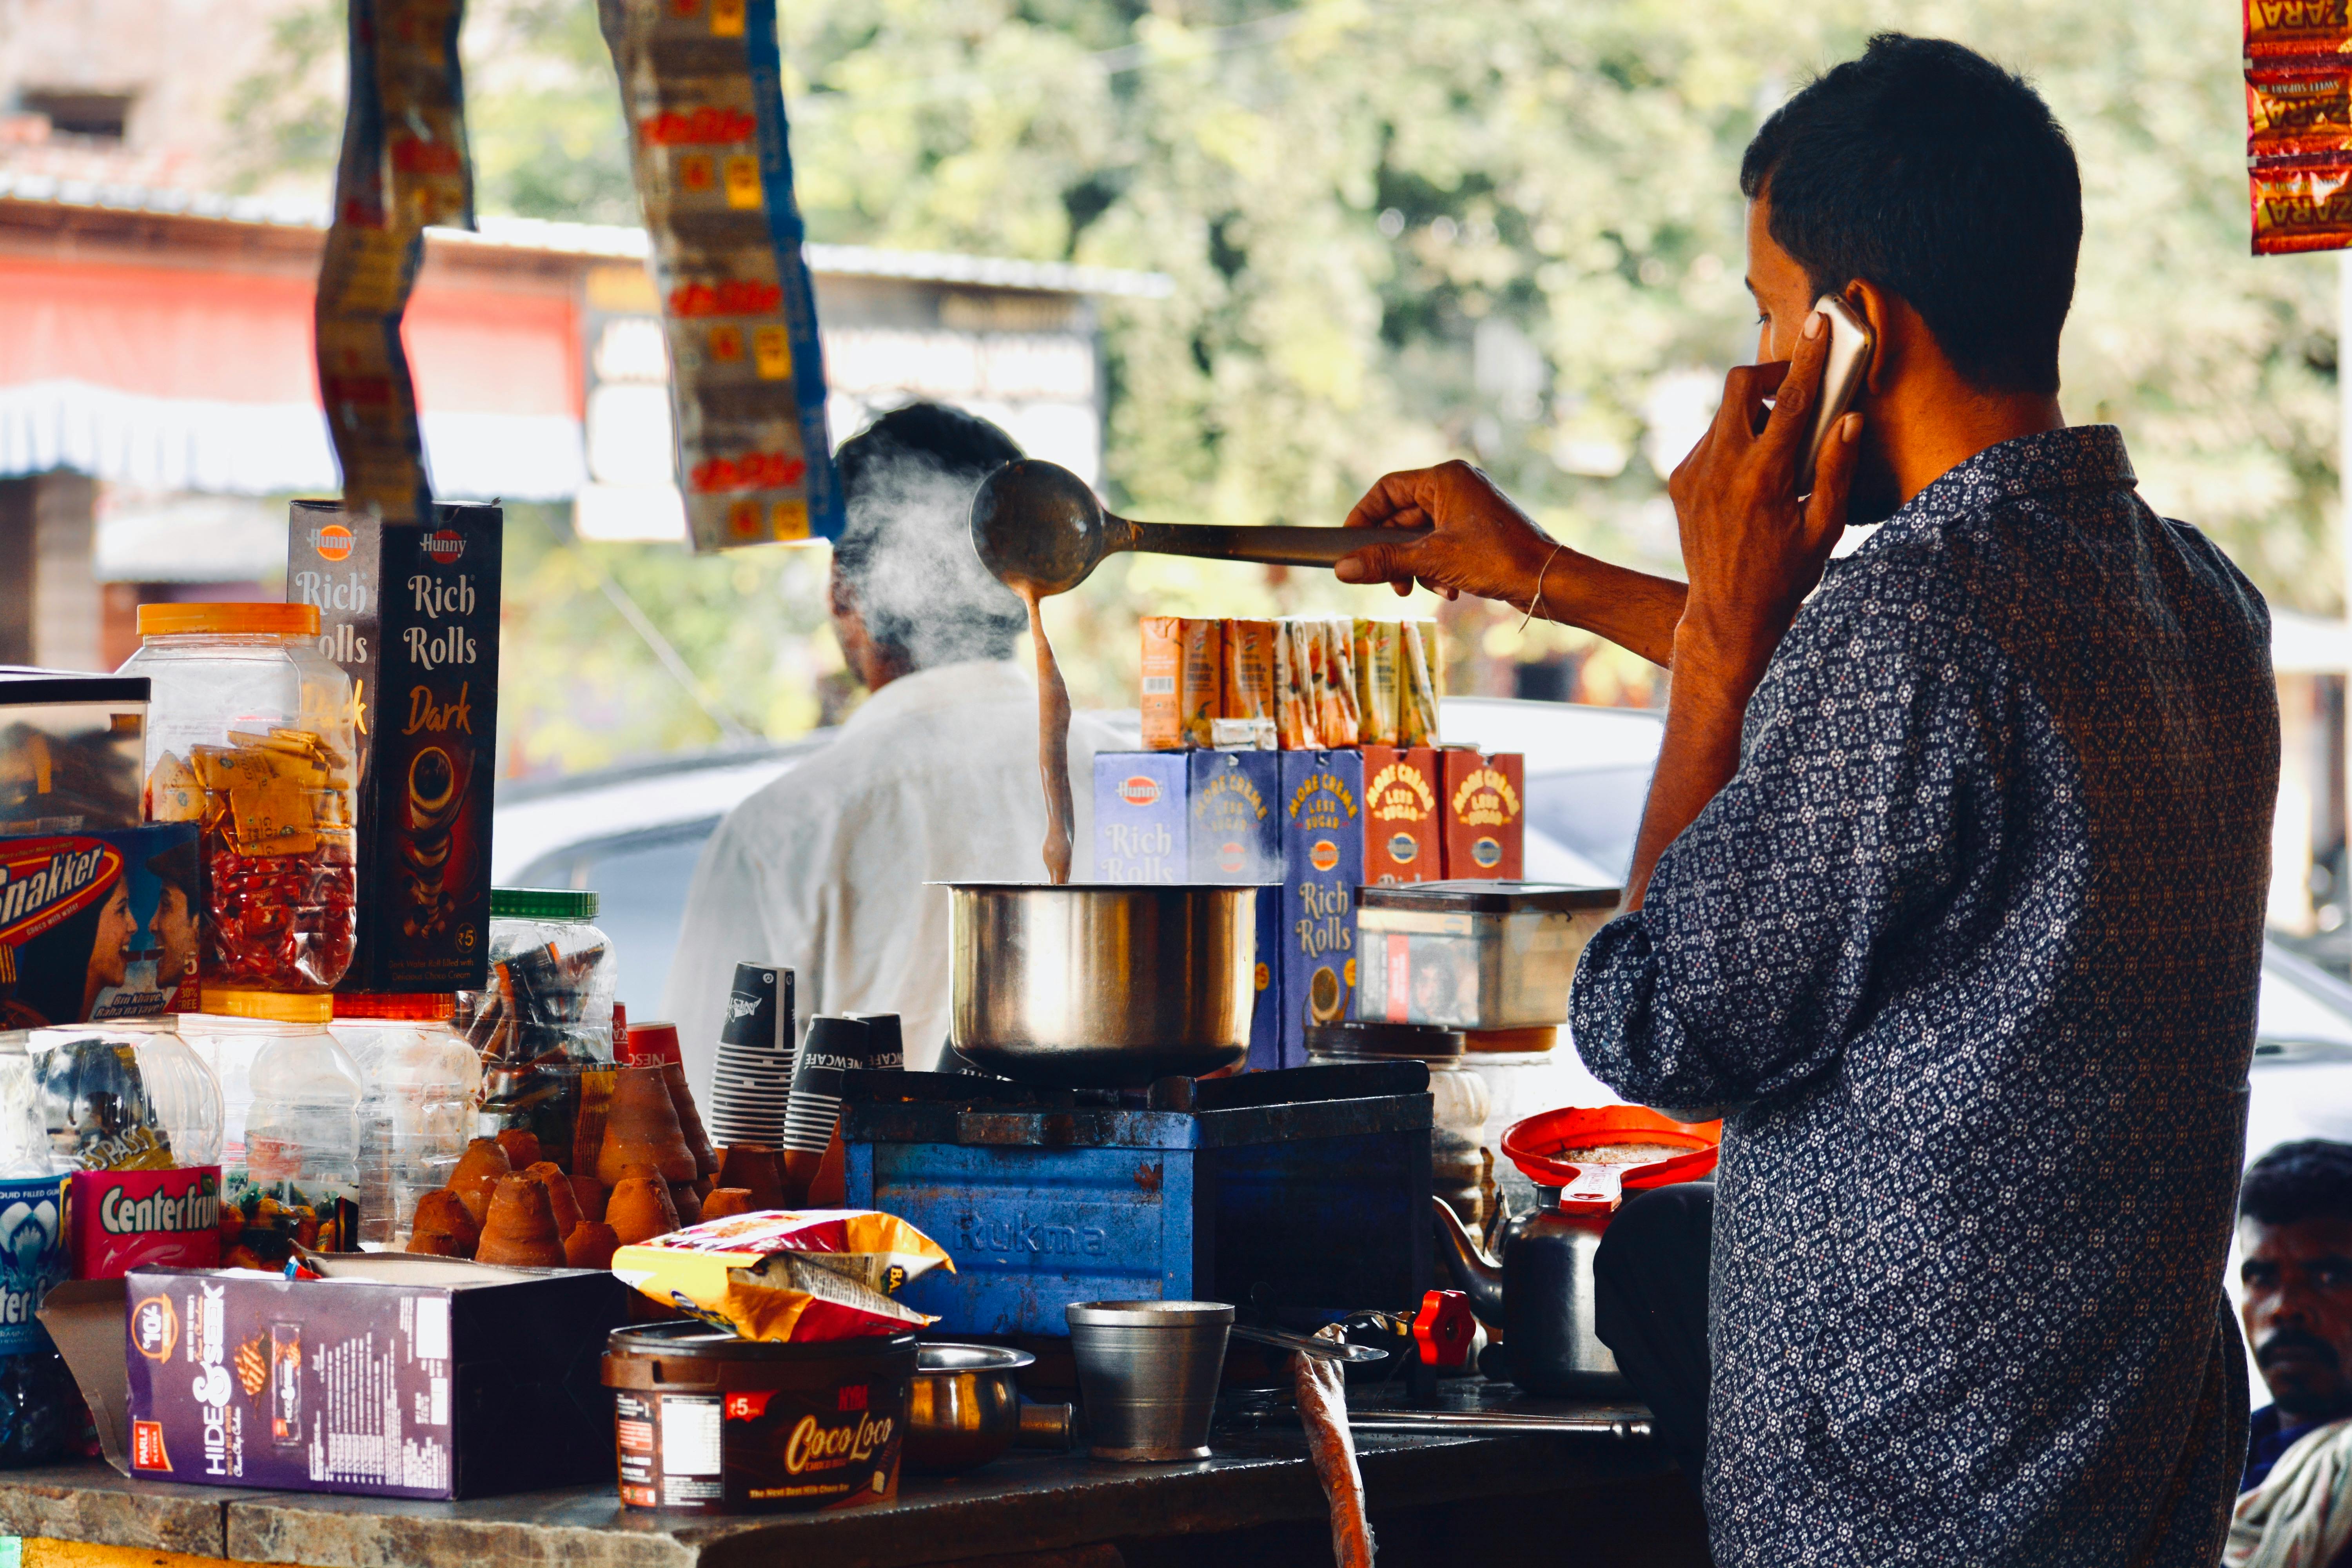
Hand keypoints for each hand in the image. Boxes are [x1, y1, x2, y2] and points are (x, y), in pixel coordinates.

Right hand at [1333, 461, 1553, 603]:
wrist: (1547, 581)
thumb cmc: (1498, 559)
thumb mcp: (1432, 560)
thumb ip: (1384, 562)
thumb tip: (1343, 569)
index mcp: (1446, 478)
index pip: (1387, 489)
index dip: (1363, 516)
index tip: (1348, 545)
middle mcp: (1457, 487)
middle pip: (1401, 517)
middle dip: (1393, 553)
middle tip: (1385, 581)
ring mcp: (1468, 509)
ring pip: (1419, 537)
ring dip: (1416, 567)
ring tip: (1425, 588)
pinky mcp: (1476, 532)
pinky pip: (1440, 547)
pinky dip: (1436, 569)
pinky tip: (1450, 590)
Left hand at [1667, 308, 1860, 673]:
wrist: (1727, 614)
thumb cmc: (1785, 574)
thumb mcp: (1825, 528)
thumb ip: (1837, 469)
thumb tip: (1849, 417)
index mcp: (1763, 478)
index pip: (1790, 400)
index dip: (1808, 357)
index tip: (1818, 321)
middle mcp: (1720, 468)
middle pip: (1739, 386)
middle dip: (1770, 375)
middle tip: (1796, 388)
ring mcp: (1693, 473)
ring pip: (1723, 413)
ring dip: (1753, 413)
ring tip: (1779, 444)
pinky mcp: (1678, 481)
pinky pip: (1709, 440)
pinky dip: (1735, 440)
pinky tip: (1753, 472)